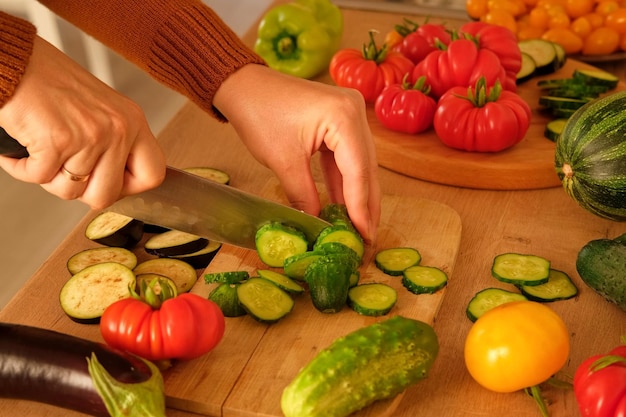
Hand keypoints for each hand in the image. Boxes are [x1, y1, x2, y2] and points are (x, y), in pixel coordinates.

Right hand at [0, 36, 165, 208]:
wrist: (15, 60)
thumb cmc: (50, 81)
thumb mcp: (101, 109)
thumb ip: (115, 143)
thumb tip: (115, 184)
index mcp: (133, 120)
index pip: (153, 175)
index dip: (128, 188)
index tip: (108, 183)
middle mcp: (118, 128)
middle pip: (107, 195)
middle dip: (80, 191)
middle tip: (65, 170)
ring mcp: (91, 136)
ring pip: (71, 192)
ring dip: (49, 177)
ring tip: (43, 152)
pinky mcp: (59, 141)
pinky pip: (39, 178)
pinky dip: (22, 168)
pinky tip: (23, 151)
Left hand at [214, 64, 380, 242]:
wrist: (243, 86)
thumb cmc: (259, 114)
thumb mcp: (283, 161)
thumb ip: (304, 195)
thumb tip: (317, 226)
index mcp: (344, 116)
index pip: (358, 170)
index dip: (361, 207)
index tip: (364, 236)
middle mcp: (354, 112)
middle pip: (366, 167)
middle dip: (365, 205)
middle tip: (367, 238)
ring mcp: (349, 115)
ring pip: (359, 164)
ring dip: (356, 195)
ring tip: (358, 228)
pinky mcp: (340, 121)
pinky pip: (346, 157)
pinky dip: (343, 181)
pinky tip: (343, 207)